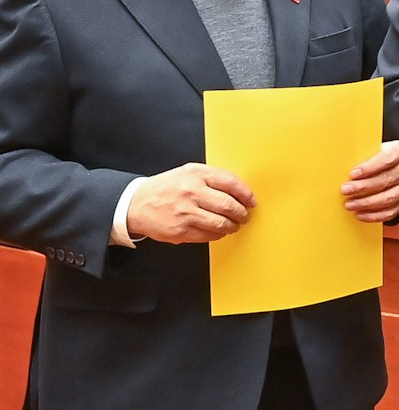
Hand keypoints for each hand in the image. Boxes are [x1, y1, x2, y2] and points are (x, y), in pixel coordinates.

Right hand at [126, 164, 255, 243]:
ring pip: (220, 223)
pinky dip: (217, 234)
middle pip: (228, 205)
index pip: (230, 182)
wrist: (135, 204)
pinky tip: (218, 231)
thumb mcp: (188, 173)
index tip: (252, 201)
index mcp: (195, 175)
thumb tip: (240, 191)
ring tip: (234, 225)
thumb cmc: (166, 188)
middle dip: (242, 213)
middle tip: (245, 215)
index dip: (246, 193)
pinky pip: (207, 236)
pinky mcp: (180, 231)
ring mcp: (185, 213)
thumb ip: (212, 178)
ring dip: (232, 226)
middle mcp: (190, 192)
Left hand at [341, 140, 398, 222]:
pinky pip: (391, 212)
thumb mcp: (375, 148)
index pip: (386, 159)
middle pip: (385, 180)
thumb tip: (341, 167)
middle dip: (363, 187)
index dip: (369, 168)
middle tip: (345, 190)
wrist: (397, 163)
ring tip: (350, 204)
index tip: (353, 174)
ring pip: (388, 198)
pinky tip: (360, 214)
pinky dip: (374, 215)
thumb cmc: (381, 156)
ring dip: (367, 203)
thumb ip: (363, 156)